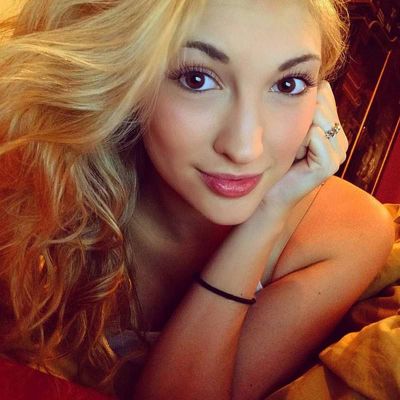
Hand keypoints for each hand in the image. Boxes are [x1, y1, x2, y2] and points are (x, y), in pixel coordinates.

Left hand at [258, 80, 347, 214]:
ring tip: (290, 148)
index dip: (302, 101)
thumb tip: (309, 82)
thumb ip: (300, 108)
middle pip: (322, 105)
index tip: (285, 118)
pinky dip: (300, 142)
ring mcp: (338, 153)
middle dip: (298, 117)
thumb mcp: (288, 129)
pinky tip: (294, 155)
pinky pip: (315, 137)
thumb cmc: (275, 161)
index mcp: (333, 129)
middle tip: (287, 139)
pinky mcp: (329, 165)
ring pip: (319, 119)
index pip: (325, 95)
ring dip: (297, 131)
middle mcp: (340, 140)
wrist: (269, 192)